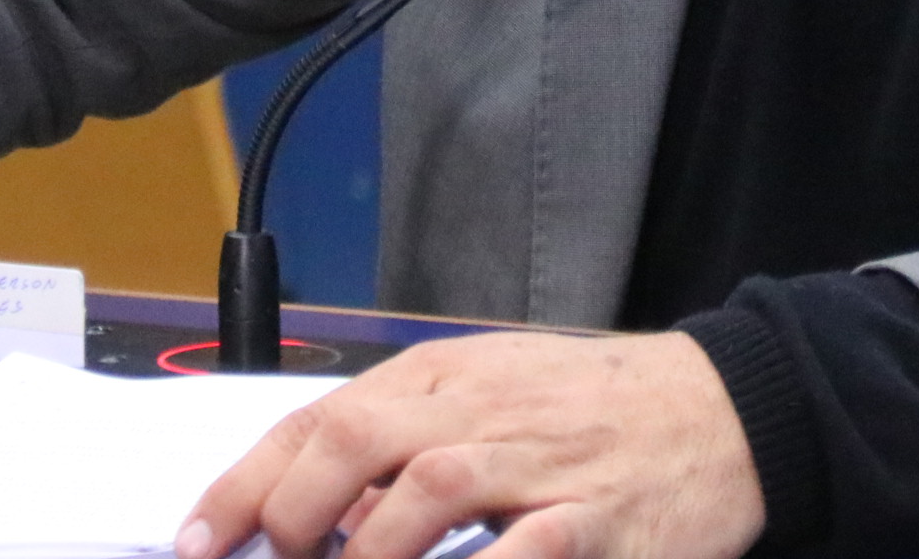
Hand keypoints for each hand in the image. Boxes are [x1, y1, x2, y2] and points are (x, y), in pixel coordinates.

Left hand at [176, 331, 766, 558]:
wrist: (724, 409)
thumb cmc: (593, 412)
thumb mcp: (492, 394)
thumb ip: (406, 437)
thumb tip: (313, 502)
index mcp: (449, 377)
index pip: (322, 417)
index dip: (245, 486)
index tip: (194, 541)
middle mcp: (485, 411)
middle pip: (359, 440)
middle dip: (293, 512)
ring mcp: (543, 467)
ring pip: (430, 490)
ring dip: (370, 550)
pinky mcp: (601, 523)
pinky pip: (527, 551)